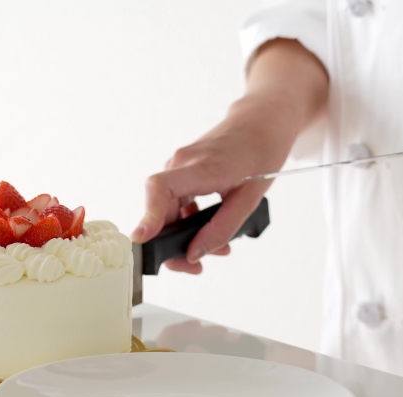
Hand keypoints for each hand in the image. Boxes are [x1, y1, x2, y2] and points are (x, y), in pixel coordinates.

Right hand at [131, 39, 327, 273]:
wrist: (261, 123)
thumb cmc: (260, 154)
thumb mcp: (250, 199)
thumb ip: (222, 228)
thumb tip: (194, 254)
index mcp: (201, 167)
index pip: (160, 187)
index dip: (148, 215)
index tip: (142, 239)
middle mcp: (181, 164)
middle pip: (160, 210)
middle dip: (171, 244)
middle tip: (193, 267)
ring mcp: (179, 167)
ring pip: (167, 210)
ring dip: (182, 235)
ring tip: (214, 251)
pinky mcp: (182, 172)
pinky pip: (175, 202)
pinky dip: (187, 222)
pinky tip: (208, 232)